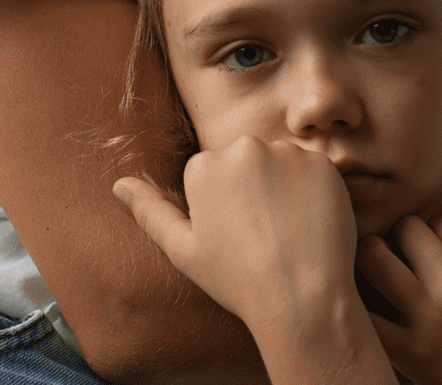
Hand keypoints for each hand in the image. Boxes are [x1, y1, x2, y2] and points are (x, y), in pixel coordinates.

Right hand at [114, 136, 358, 330]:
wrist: (302, 294)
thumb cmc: (237, 278)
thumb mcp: (182, 250)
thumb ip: (150, 211)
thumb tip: (119, 185)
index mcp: (205, 166)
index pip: (210, 174)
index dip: (222, 206)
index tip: (235, 235)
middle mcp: (244, 148)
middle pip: (245, 161)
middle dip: (250, 188)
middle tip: (261, 233)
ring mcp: (287, 153)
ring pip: (279, 163)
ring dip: (282, 186)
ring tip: (285, 230)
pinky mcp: (322, 162)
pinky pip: (312, 169)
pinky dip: (311, 190)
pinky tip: (308, 222)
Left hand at [357, 185, 441, 384]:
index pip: (441, 216)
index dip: (435, 225)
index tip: (435, 241)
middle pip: (407, 228)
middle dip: (404, 235)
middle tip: (407, 253)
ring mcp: (429, 318)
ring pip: (375, 257)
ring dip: (373, 256)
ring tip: (380, 266)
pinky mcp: (408, 353)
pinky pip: (365, 312)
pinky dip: (356, 300)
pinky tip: (362, 298)